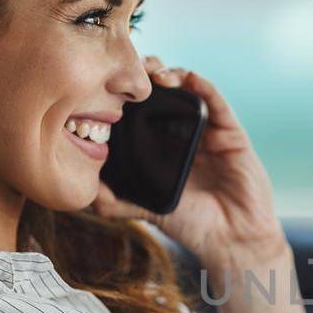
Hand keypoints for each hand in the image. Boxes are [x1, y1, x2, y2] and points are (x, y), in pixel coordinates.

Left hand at [91, 58, 287, 272]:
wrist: (231, 240)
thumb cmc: (192, 226)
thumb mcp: (145, 211)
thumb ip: (115, 202)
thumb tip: (81, 191)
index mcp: (163, 148)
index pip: (141, 110)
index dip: (125, 93)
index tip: (105, 84)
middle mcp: (184, 134)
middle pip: (162, 93)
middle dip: (144, 74)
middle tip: (126, 72)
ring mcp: (208, 131)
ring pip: (188, 89)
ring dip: (169, 73)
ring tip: (153, 74)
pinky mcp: (230, 133)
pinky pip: (215, 101)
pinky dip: (200, 85)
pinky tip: (185, 79)